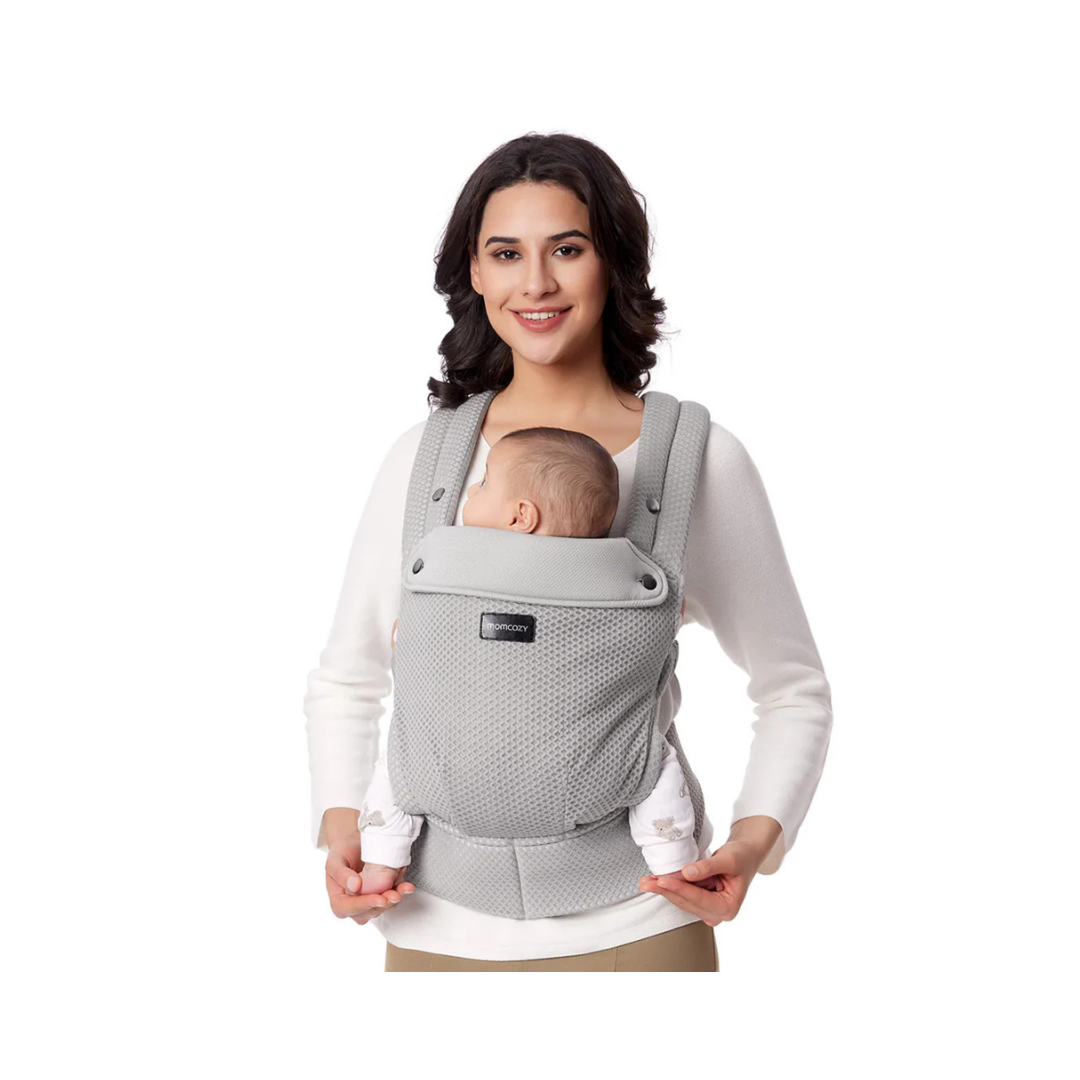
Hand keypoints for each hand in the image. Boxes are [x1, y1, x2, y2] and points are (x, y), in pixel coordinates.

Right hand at [325, 831, 414, 925]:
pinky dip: (400, 892)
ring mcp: (368, 903)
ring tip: (403, 889)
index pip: (349, 908)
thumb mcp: (335, 860)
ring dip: (394, 899)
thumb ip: (341, 874)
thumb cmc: (341, 852)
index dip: (365, 904)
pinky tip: (406, 886)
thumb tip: (354, 887)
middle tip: (394, 895)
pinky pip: (391, 898)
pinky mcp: (381, 895)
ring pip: (382, 907)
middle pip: (369, 912)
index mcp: (338, 901)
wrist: (353, 844)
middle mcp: (353, 906)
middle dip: (383, 904)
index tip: (378, 898)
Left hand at [638, 838, 765, 925]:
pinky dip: (671, 886)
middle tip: (646, 882)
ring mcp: (710, 908)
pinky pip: (684, 894)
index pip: (698, 898)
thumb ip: (707, 867)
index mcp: (728, 907)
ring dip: (665, 889)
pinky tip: (658, 880)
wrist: (746, 854)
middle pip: (687, 902)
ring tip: (647, 881)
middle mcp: (719, 913)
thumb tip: (687, 873)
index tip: (662, 881)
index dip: (679, 889)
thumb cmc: (742, 856)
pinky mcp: (703, 902)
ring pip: (682, 900)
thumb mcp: (728, 859)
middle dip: (666, 891)